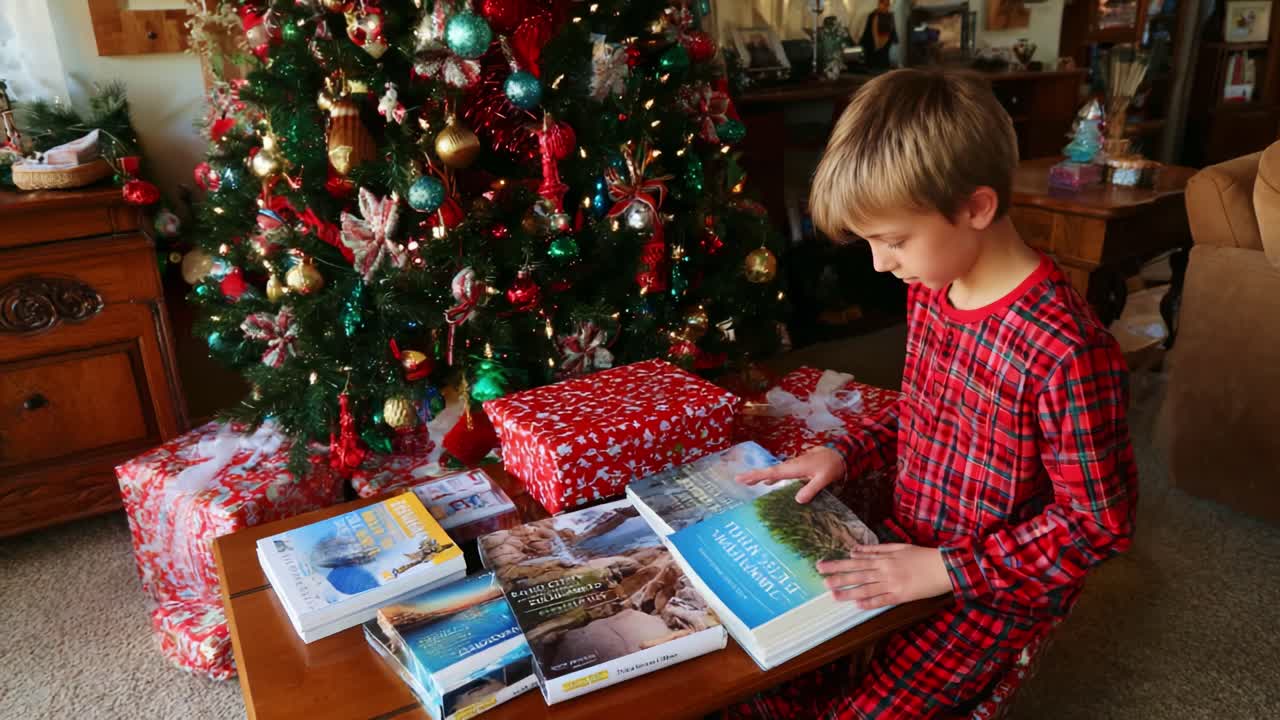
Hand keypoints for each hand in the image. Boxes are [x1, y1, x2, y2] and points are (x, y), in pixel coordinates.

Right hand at [735, 445, 844, 503]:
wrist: (838, 454)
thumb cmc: (831, 466)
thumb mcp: (823, 479)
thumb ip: (811, 489)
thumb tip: (797, 500)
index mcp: (794, 468)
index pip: (771, 473)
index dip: (756, 476)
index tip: (742, 478)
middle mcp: (790, 466)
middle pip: (768, 471)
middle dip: (753, 475)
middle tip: (738, 480)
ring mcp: (793, 466)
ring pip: (773, 472)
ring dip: (760, 476)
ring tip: (747, 481)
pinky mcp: (796, 468)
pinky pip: (780, 473)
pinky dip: (771, 477)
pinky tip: (768, 482)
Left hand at [817, 544, 952, 609]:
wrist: (944, 567)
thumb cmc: (921, 555)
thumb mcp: (898, 547)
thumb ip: (875, 549)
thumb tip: (854, 550)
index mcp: (884, 558)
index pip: (855, 561)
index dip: (838, 563)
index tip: (822, 565)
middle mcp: (885, 570)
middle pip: (857, 574)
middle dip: (838, 576)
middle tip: (821, 579)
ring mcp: (892, 584)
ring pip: (866, 588)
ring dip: (849, 592)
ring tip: (833, 595)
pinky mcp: (901, 596)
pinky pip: (882, 600)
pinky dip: (870, 603)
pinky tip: (857, 606)